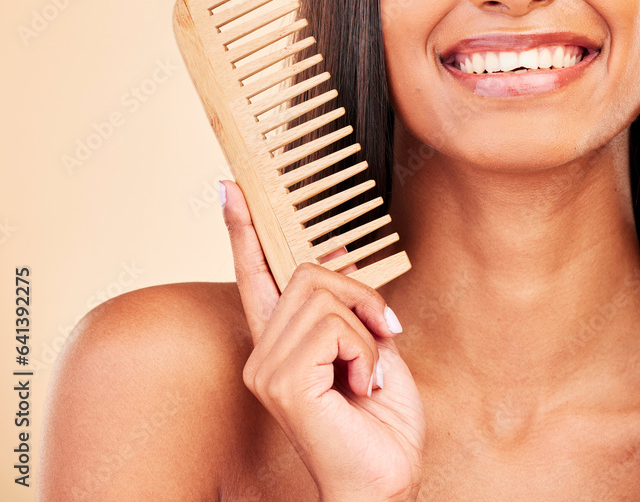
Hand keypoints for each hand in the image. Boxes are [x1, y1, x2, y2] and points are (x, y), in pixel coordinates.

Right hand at [220, 180, 425, 501]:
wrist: (384, 480)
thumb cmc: (380, 424)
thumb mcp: (372, 346)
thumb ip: (348, 304)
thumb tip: (337, 251)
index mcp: (282, 344)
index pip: (255, 276)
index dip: (244, 230)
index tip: (231, 188)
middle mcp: (264, 354)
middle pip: (309, 273)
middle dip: (361, 296)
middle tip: (386, 334)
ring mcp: (267, 368)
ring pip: (324, 294)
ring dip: (367, 330)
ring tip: (367, 374)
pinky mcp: (283, 382)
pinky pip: (335, 326)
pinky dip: (365, 351)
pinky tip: (361, 387)